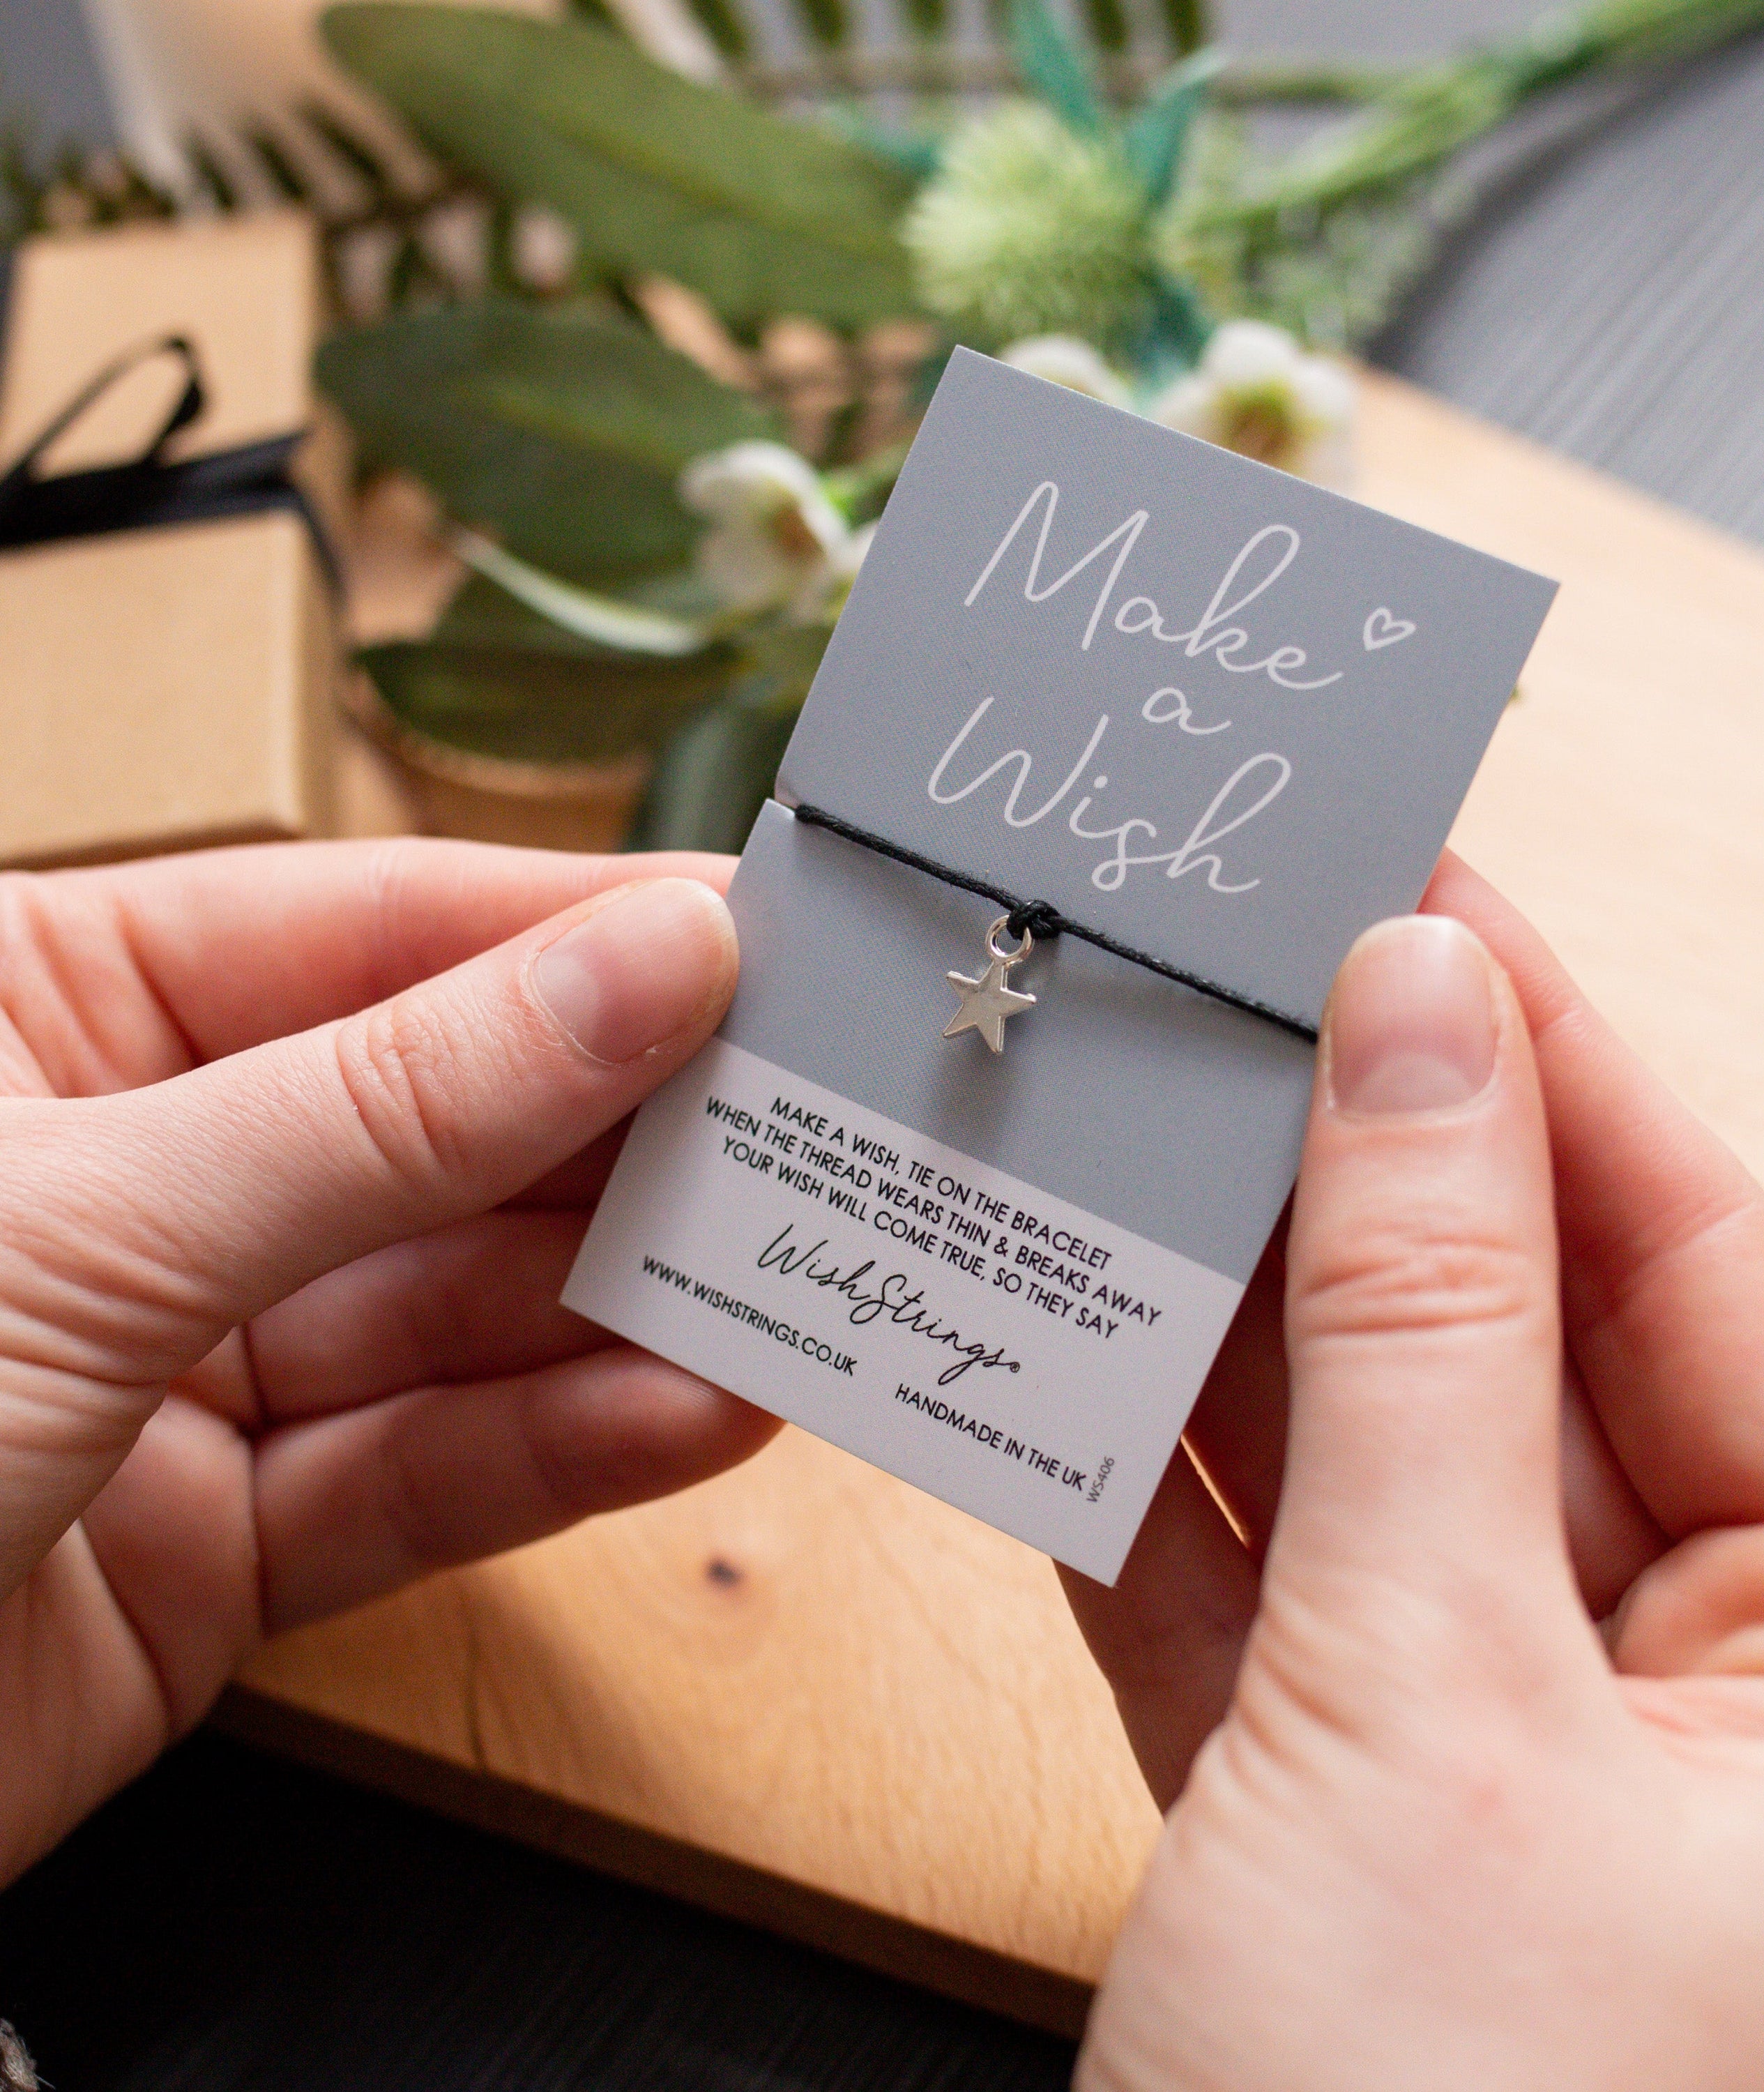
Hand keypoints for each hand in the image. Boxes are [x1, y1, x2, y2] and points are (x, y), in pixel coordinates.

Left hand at [0, 839, 777, 1883]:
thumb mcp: (93, 1224)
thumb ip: (394, 1104)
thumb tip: (642, 962)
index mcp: (41, 1014)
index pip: (362, 933)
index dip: (567, 931)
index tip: (752, 935)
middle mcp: (126, 1172)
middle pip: (437, 1125)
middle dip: (621, 1134)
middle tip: (810, 1121)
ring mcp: (177, 1362)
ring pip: (452, 1309)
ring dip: (622, 1305)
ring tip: (786, 1277)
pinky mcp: (219, 1541)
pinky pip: (421, 1470)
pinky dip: (561, 1447)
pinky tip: (692, 1410)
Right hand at [1066, 855, 1763, 2091]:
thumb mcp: (1441, 1685)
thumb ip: (1418, 1329)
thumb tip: (1421, 1011)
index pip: (1688, 1262)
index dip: (1547, 1062)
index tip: (1416, 897)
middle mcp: (1691, 1681)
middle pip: (1508, 1339)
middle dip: (1361, 1168)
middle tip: (1228, 983)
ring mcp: (1488, 1736)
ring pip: (1355, 1445)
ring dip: (1232, 1297)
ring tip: (1123, 1116)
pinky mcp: (1319, 1797)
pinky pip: (1237, 1570)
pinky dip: (1142, 1457)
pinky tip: (1059, 1329)